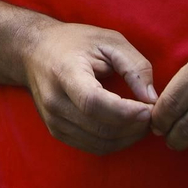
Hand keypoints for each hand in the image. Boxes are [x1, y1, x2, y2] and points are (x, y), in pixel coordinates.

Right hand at [20, 22, 155, 155]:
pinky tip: (127, 128)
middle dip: (134, 127)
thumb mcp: (108, 40)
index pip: (93, 102)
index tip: (149, 109)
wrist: (34, 51)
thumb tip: (152, 98)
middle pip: (99, 127)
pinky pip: (92, 147)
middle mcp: (55, 100)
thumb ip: (134, 66)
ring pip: (99, 143)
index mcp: (65, 72)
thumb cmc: (75, 42)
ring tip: (142, 121)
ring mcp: (53, 120)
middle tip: (153, 115)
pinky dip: (115, 142)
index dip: (124, 111)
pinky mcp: (56, 131)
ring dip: (128, 138)